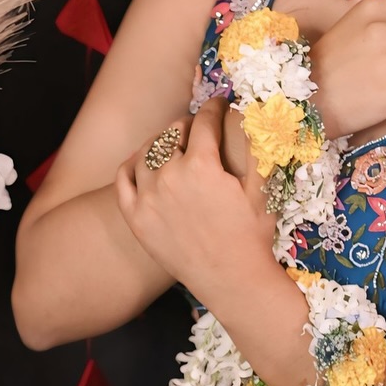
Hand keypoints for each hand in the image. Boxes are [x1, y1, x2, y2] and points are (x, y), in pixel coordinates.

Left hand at [115, 98, 273, 291]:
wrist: (232, 281)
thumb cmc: (253, 236)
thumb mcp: (262, 188)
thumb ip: (255, 147)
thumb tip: (253, 113)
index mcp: (202, 165)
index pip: (204, 121)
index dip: (214, 108)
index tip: (220, 104)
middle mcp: (169, 177)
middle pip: (172, 133)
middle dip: (189, 125)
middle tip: (199, 128)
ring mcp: (147, 198)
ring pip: (147, 152)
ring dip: (161, 142)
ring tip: (173, 145)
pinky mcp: (135, 218)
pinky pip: (123, 179)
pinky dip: (131, 164)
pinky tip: (142, 162)